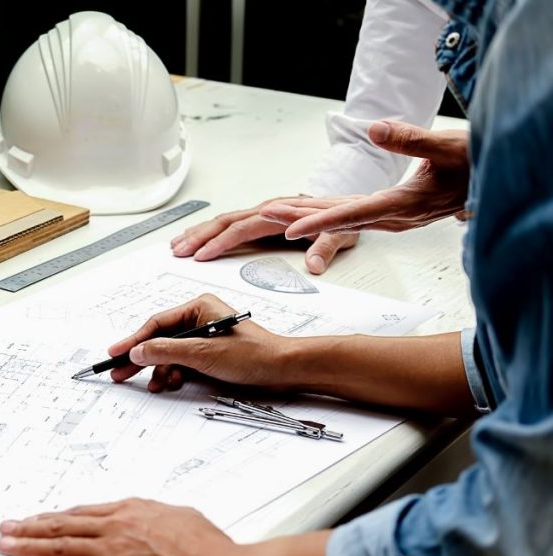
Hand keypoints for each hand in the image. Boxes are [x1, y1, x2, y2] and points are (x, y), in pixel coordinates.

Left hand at [0, 498, 240, 555]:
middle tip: (8, 527)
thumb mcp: (182, 519)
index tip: (41, 518)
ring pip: (58, 545)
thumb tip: (156, 521)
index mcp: (133, 510)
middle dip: (31, 526)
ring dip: (27, 544)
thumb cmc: (212, 551)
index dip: (58, 516)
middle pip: (63, 525)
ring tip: (6, 544)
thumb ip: (160, 519)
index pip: (84, 513)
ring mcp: (112, 551)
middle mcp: (117, 526)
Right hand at [106, 294, 291, 392]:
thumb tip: (138, 351)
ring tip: (154, 385)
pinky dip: (174, 374)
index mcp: (198, 307)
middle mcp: (199, 319)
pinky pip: (182, 362)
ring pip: (169, 353)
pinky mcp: (209, 353)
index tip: (116, 354)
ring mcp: (203, 337)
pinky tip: (172, 383)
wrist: (282, 370)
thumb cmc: (254, 354)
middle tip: (120, 373)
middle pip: (159, 339)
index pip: (157, 324)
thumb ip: (167, 351)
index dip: (134, 340)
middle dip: (141, 358)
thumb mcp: (204, 353)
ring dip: (160, 370)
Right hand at [170, 198, 358, 274]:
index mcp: (279, 213)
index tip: (202, 255)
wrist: (354, 205)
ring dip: (198, 233)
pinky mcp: (261, 219)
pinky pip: (229, 223)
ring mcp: (262, 213)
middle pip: (224, 222)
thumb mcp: (343, 235)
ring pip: (222, 221)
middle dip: (198, 237)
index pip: (242, 228)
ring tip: (177, 245)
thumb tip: (314, 265)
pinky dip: (209, 231)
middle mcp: (267, 209)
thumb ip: (326, 247)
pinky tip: (197, 238)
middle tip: (178, 252)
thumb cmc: (347, 219)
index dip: (220, 242)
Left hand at [260, 121, 470, 238]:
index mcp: (402, 205)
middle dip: (298, 217)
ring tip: (273, 212)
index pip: (353, 214)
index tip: (290, 228)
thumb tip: (376, 128)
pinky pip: (349, 214)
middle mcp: (391, 216)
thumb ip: (412, 139)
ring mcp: (389, 216)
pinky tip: (305, 213)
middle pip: (337, 218)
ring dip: (306, 216)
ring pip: (340, 217)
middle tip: (264, 213)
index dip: (318, 221)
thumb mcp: (447, 145)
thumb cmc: (473, 164)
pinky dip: (324, 213)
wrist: (490, 181)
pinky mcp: (388, 211)